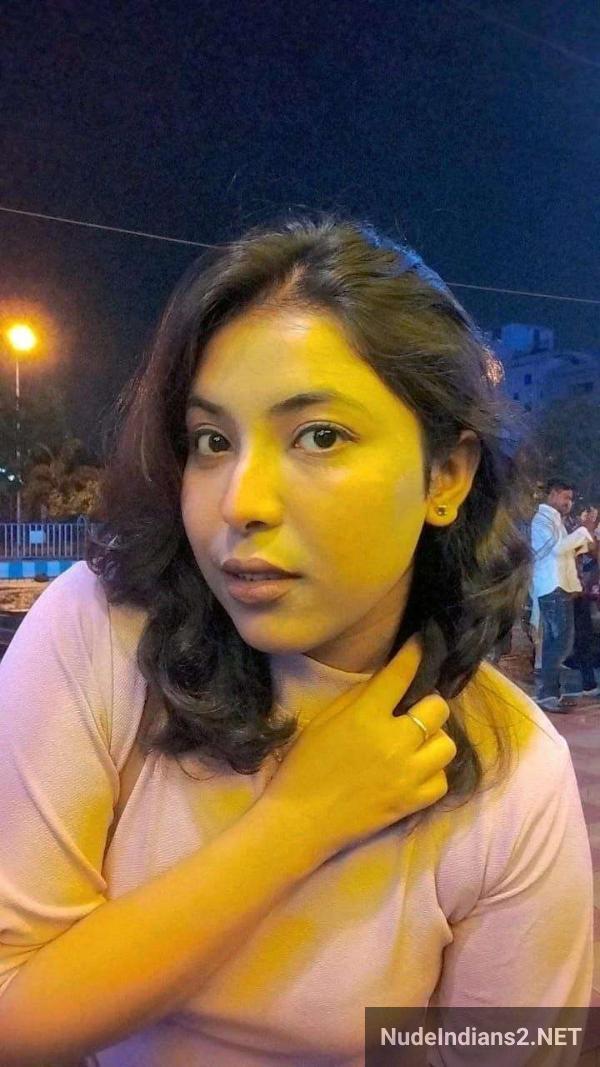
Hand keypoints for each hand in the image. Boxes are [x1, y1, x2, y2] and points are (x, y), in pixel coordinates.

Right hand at [261, 636, 455, 861]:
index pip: (402, 673)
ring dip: (434, 739)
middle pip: (437, 707)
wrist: (300, 820)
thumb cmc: (304, 766)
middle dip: (427, 704)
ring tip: (416, 744)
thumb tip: (388, 680)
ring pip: (447, 744)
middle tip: (413, 711)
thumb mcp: (325, 721)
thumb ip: (359, 698)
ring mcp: (407, 774)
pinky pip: (442, 779)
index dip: (415, 652)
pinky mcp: (412, 802)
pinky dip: (432, 773)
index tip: (422, 642)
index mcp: (366, 715)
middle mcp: (394, 741)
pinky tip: (414, 771)